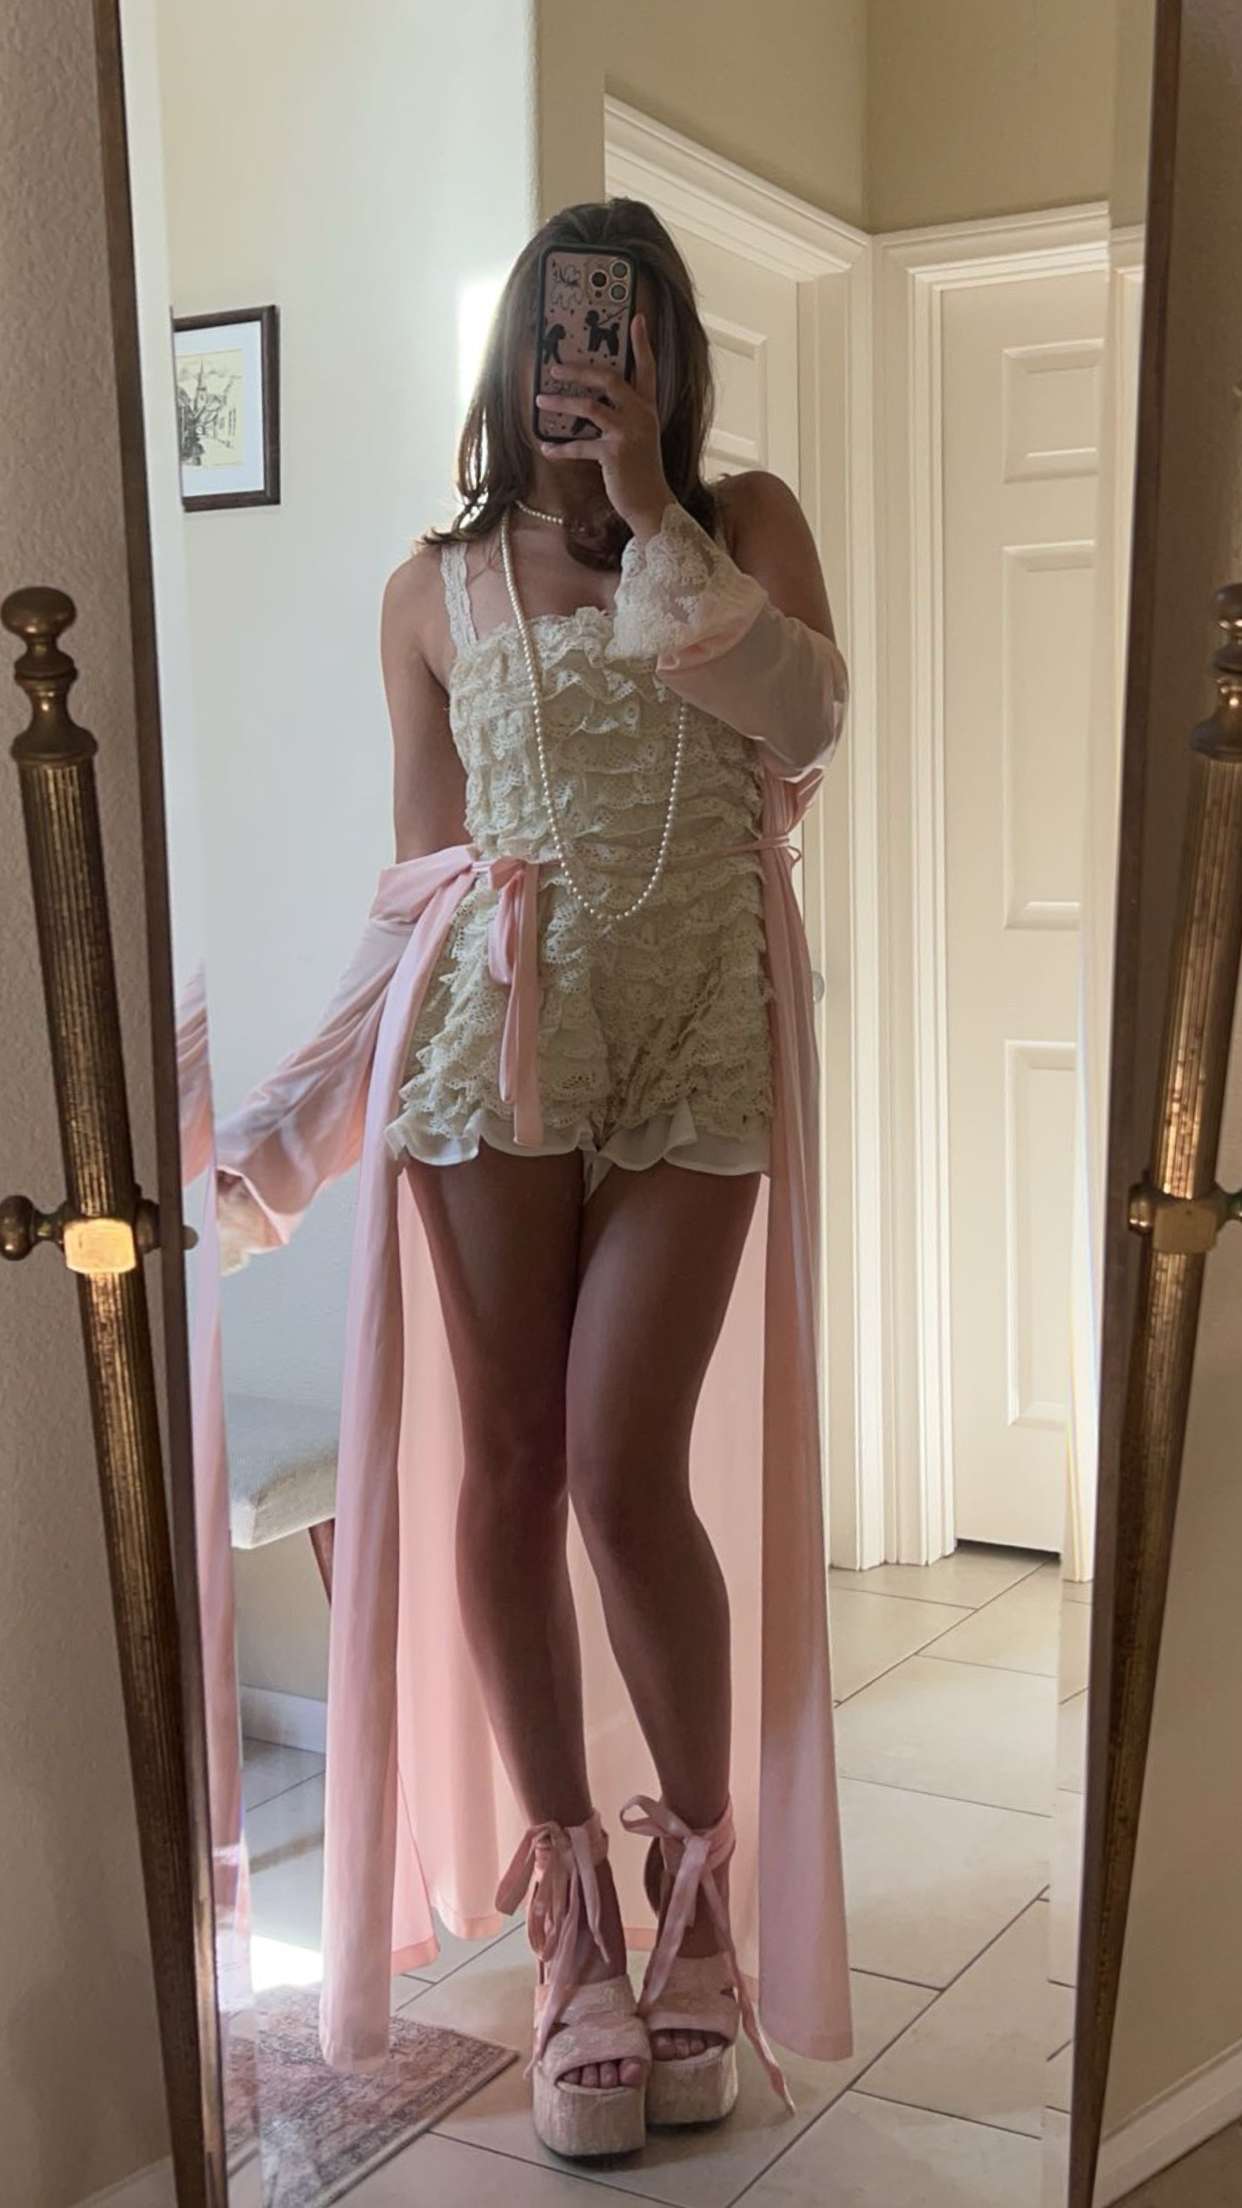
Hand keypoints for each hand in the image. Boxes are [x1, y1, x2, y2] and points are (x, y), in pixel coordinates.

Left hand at [535, 313, 673, 540]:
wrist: (652, 504)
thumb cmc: (641, 472)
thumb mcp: (640, 438)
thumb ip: (625, 416)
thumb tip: (594, 402)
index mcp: (648, 408)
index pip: (648, 369)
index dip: (642, 344)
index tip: (637, 319)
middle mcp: (641, 415)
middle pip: (609, 379)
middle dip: (579, 370)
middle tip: (556, 367)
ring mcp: (628, 433)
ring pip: (589, 407)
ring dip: (561, 403)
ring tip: (540, 400)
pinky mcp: (614, 453)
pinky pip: (580, 445)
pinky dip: (560, 448)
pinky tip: (545, 447)